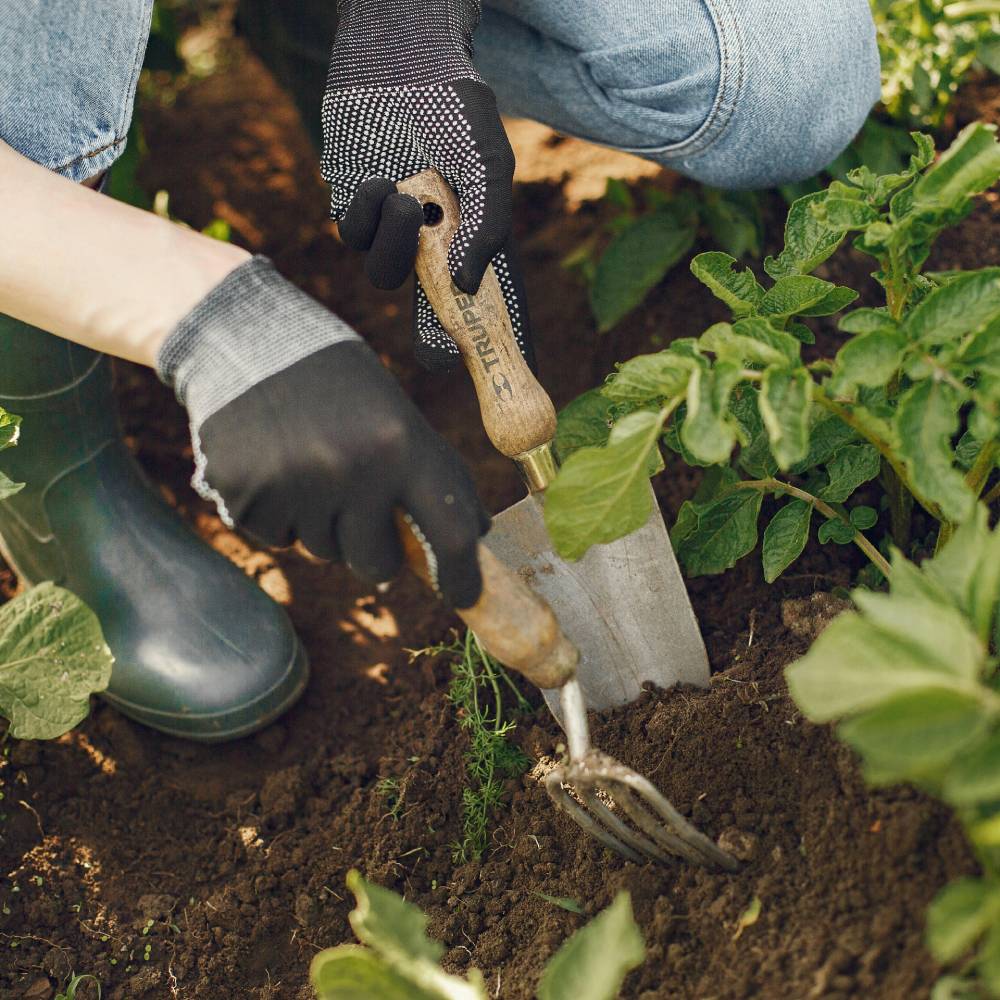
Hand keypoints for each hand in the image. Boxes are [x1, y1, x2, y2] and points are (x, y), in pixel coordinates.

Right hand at [157, 257, 489, 607]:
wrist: (247, 342)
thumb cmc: (339, 386)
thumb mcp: (399, 415)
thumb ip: (438, 475)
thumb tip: (478, 535)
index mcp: (402, 445)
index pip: (451, 533)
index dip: (462, 576)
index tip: (464, 596)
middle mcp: (352, 470)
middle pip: (380, 566)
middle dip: (378, 554)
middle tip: (361, 512)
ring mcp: (296, 487)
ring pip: (324, 554)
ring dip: (324, 526)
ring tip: (309, 465)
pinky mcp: (246, 497)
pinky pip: (278, 540)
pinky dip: (281, 516)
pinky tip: (275, 467)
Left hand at [320, 0, 534, 374]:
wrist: (399, 54)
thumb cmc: (455, 107)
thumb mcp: (490, 168)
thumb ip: (488, 228)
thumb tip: (465, 287)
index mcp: (474, 239)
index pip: (486, 303)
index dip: (491, 344)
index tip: (499, 380)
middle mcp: (433, 243)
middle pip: (431, 312)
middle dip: (432, 338)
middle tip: (437, 352)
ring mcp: (392, 231)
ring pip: (385, 275)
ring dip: (395, 244)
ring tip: (406, 195)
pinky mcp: (353, 208)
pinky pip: (352, 238)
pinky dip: (366, 215)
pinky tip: (380, 180)